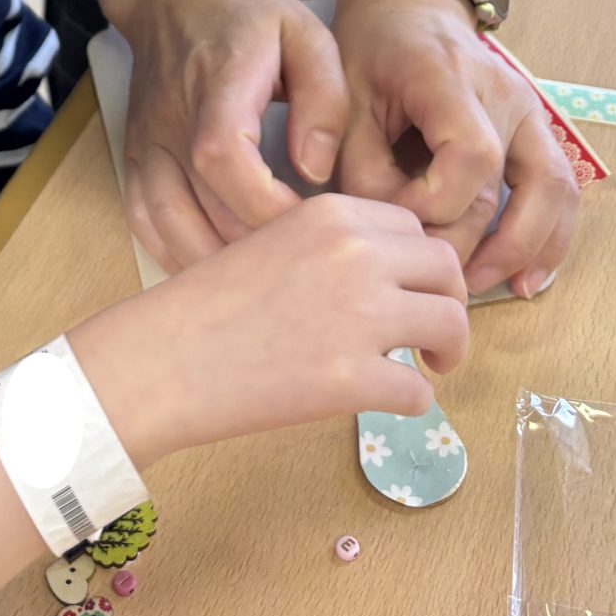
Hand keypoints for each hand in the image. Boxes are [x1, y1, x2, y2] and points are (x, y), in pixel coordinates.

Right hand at [76, 193, 468, 464]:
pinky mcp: (351, 379)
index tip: (410, 291)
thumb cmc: (207, 305)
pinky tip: (385, 402)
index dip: (420, 265)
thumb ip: (333, 248)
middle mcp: (356, 254)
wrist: (163, 358)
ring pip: (452, 324)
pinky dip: (413, 402)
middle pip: (448, 269)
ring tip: (426, 366)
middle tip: (430, 334)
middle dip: (449, 301)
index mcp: (334, 214)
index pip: (415, 228)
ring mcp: (358, 316)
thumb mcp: (273, 241)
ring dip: (449, 349)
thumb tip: (392, 281)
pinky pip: (418, 392)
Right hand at [116, 0, 348, 272]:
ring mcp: (146, 145)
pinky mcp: (135, 160)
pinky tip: (214, 276)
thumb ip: (324, 98)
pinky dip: (175, 254)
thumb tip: (317, 170)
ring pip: (166, 225)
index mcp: (217, 87)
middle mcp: (171, 123)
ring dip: (214, 264)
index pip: (223, 159)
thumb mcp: (307, 35)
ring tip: (263, 285)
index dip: (265, 206)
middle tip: (304, 270)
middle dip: (255, 251)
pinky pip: (143, 222)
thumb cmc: (248, 16)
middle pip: (199, 207)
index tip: (313, 229)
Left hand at [332, 0, 577, 296]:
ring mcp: (529, 111)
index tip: (398, 224)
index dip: (437, 203)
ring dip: (525, 249)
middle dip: (470, 243)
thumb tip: (392, 232)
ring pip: (553, 190)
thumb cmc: (372, 49)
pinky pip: (560, 188)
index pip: (472, 155)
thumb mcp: (346, 96)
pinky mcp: (537, 129)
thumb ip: (362, 163)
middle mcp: (502, 93)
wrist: (408, 5)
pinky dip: (551, 237)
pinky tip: (528, 279)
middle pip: (505, 186)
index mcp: (449, 77)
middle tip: (433, 279)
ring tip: (496, 293)